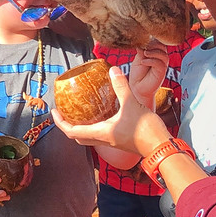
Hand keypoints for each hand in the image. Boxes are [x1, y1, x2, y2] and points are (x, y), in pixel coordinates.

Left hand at [53, 66, 169, 156]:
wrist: (161, 146)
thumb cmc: (146, 129)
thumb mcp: (132, 103)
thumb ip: (121, 86)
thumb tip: (113, 70)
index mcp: (101, 133)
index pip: (72, 131)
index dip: (60, 122)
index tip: (54, 111)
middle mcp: (103, 140)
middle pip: (78, 137)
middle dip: (68, 125)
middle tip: (63, 112)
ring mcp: (112, 142)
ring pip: (89, 138)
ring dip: (80, 127)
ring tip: (78, 112)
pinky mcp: (119, 141)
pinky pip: (101, 135)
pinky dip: (94, 126)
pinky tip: (100, 114)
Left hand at [129, 41, 169, 108]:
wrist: (137, 89)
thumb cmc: (137, 74)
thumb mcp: (138, 59)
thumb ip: (141, 50)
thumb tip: (141, 41)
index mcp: (154, 53)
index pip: (158, 41)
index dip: (152, 38)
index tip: (143, 38)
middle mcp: (160, 58)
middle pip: (162, 45)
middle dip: (153, 44)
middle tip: (144, 46)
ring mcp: (162, 65)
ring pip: (163, 54)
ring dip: (153, 52)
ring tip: (144, 54)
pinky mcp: (161, 72)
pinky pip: (160, 63)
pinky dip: (151, 60)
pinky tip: (143, 62)